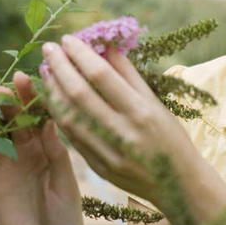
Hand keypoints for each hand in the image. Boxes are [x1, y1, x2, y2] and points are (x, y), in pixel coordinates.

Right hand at [0, 71, 95, 224]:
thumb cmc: (68, 222)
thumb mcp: (67, 186)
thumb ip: (57, 155)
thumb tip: (50, 121)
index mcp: (51, 149)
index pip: (41, 116)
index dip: (34, 98)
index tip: (27, 79)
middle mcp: (28, 152)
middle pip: (16, 120)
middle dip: (10, 104)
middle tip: (3, 90)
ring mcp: (8, 165)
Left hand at [40, 35, 213, 212]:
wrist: (178, 185)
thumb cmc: (171, 139)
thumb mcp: (157, 104)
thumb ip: (129, 75)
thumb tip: (106, 46)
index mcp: (141, 112)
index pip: (101, 76)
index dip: (80, 55)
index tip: (67, 39)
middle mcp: (123, 132)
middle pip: (79, 94)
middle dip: (59, 67)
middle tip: (48, 49)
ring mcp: (108, 153)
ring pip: (69, 117)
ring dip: (53, 91)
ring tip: (46, 71)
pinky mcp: (99, 168)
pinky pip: (72, 137)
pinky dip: (60, 115)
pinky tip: (54, 99)